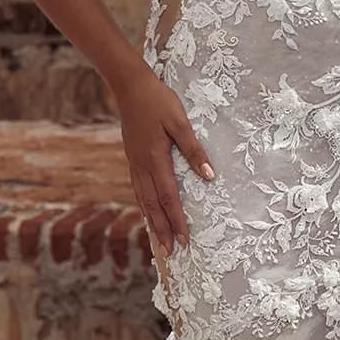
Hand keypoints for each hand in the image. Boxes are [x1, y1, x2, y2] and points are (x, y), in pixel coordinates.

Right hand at [114, 66, 216, 257]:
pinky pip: (137, 188)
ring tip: (158, 241)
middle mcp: (142, 166)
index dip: (177, 220)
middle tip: (170, 253)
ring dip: (152, 221)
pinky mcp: (132, 157)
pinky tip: (147, 210)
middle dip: (163, 229)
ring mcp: (134, 163)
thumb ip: (194, 150)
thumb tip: (209, 176)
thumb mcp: (180, 122)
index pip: (169, 197)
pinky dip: (143, 205)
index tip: (184, 240)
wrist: (130, 87)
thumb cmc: (159, 101)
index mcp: (156, 159)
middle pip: (153, 205)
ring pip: (142, 199)